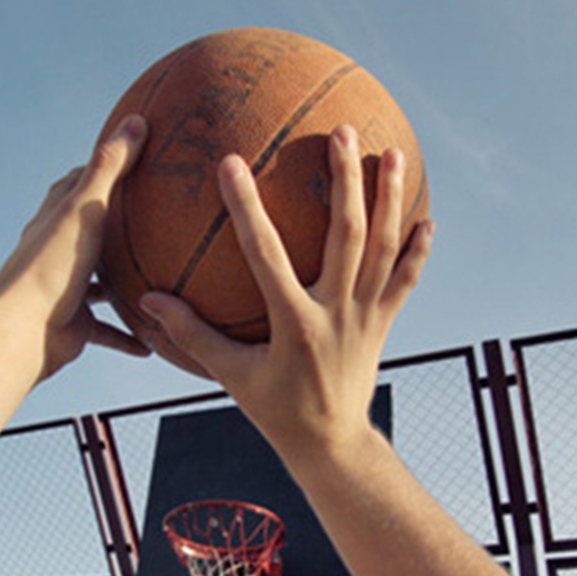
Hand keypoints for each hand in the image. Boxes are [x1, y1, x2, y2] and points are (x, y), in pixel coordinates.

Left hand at [0, 114, 150, 380]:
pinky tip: (150, 343)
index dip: (104, 168)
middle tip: (159, 218)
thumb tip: (136, 121)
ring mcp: (67, 287)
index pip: (79, 183)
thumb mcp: (86, 207)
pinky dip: (126, 335)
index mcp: (58, 217)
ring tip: (159, 279)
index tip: (134, 158)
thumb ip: (111, 167)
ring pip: (100, 283)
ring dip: (125, 283)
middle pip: (92, 230)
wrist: (25, 329)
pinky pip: (106, 330)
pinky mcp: (74, 323)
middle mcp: (60, 250)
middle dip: (120, 225)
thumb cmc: (52, 265)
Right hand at [138, 124, 434, 464]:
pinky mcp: (383, 324)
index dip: (246, 208)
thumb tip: (150, 302)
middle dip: (345, 180)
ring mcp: (365, 316)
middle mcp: (336, 313)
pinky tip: (425, 217)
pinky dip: (417, 251)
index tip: (230, 163)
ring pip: (382, 249)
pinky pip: (405, 281)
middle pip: (346, 235)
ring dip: (388, 199)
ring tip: (392, 153)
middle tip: (343, 131)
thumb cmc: (275, 411)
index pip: (265, 254)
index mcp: (294, 324)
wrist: (330, 443)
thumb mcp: (231, 376)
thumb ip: (193, 335)